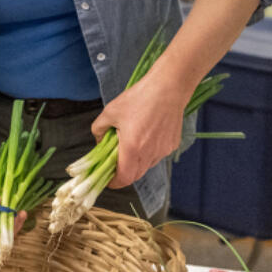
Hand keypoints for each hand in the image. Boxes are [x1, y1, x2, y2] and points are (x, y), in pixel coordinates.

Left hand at [92, 70, 190, 187]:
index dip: (114, 182)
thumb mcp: (110, 111)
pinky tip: (144, 136)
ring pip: (146, 165)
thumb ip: (99, 129)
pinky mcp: (172, 145)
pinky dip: (148, 153)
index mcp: (133, 148)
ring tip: (129, 144)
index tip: (107, 179)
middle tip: (114, 163)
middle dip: (123, 173)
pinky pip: (157, 155)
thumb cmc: (139, 98)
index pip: (124, 178)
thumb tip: (99, 140)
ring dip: (136, 162)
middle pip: (135, 175)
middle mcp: (150, 153)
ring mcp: (163, 150)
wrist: (168, 88)